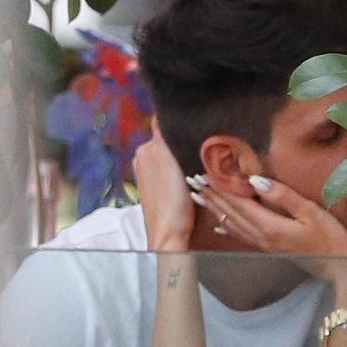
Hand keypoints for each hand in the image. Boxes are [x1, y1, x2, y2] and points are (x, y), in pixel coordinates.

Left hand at [133, 121, 193, 251]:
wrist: (170, 237)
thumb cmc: (172, 202)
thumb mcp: (171, 160)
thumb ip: (165, 133)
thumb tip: (164, 109)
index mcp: (145, 150)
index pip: (163, 124)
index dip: (180, 122)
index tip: (197, 123)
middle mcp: (143, 159)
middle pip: (167, 140)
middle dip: (182, 141)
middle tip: (203, 144)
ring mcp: (148, 176)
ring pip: (170, 156)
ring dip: (183, 156)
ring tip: (199, 161)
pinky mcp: (156, 190)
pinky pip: (171, 171)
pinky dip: (180, 171)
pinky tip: (191, 178)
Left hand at [193, 175, 346, 283]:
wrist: (338, 267)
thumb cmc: (330, 238)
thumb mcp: (311, 212)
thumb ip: (283, 196)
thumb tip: (256, 180)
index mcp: (270, 225)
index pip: (238, 202)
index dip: (220, 188)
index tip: (203, 174)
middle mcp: (261, 236)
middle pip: (230, 212)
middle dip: (211, 196)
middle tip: (192, 181)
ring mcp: (264, 244)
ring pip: (232, 223)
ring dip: (215, 209)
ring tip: (199, 197)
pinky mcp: (269, 248)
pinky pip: (241, 236)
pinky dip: (227, 227)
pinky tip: (218, 225)